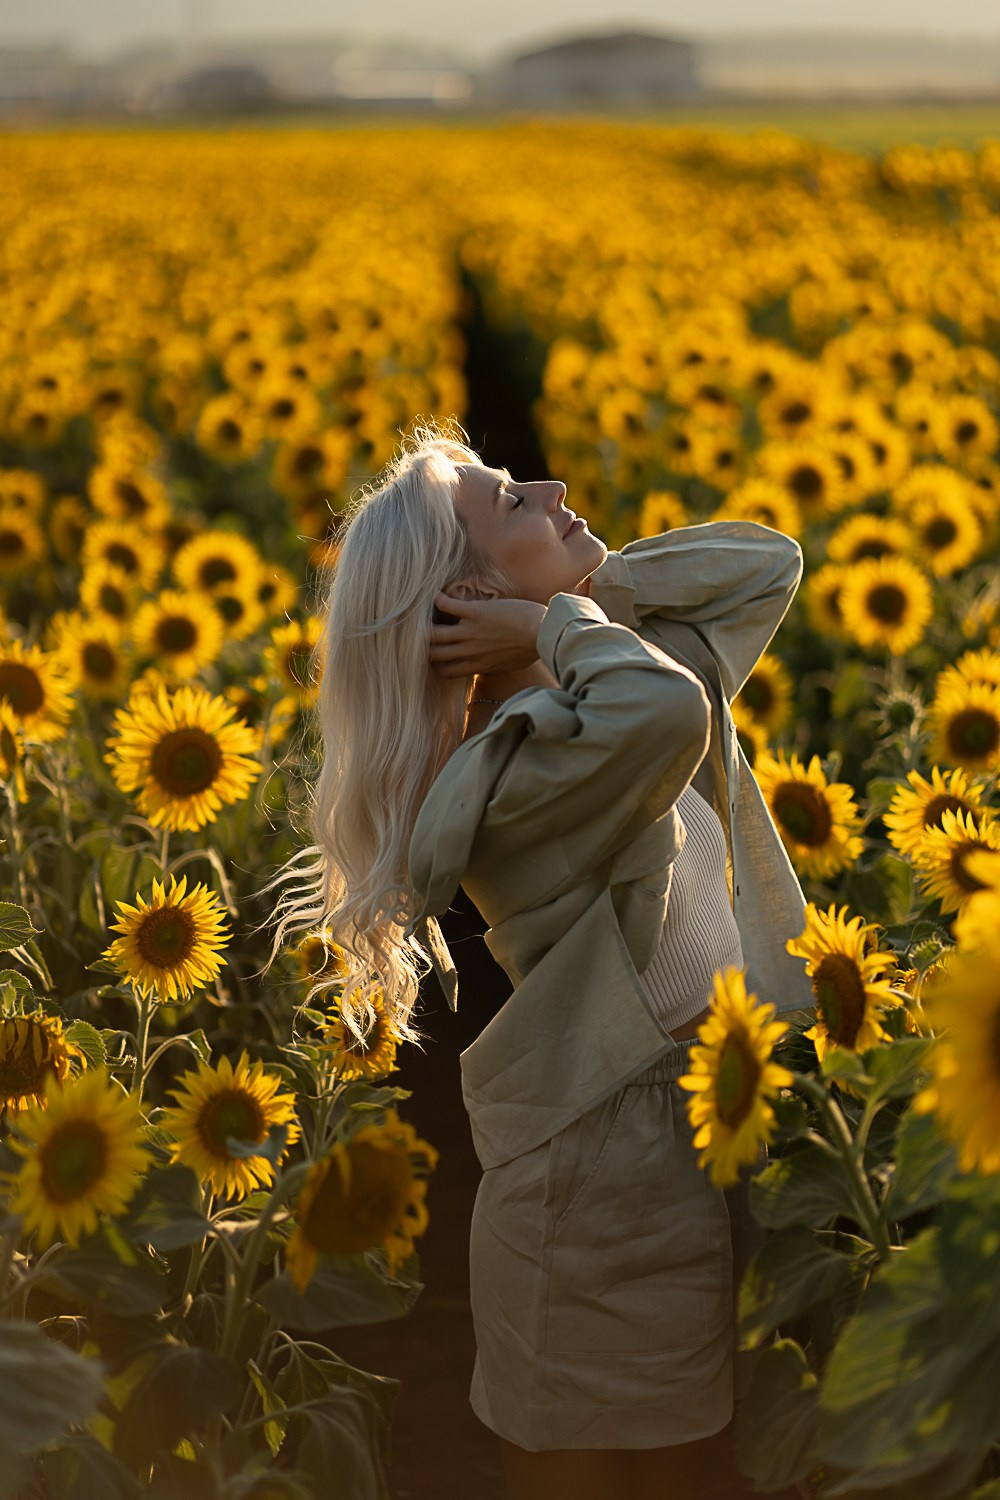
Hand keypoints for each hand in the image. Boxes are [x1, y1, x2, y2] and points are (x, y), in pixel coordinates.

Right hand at [429, 592, 545, 679]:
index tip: (436, 656)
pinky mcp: (475, 612)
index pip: (447, 671)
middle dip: (425, 646)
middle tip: (420, 636)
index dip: (438, 664)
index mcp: (478, 665)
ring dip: (425, 624)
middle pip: (434, 654)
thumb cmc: (533, 649)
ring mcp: (470, 632)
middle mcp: (469, 651)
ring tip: (420, 615)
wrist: (542, 634)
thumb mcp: (511, 664)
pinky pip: (448, 605)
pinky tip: (435, 594)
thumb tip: (493, 663)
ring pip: (435, 633)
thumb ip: (495, 664)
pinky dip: (438, 599)